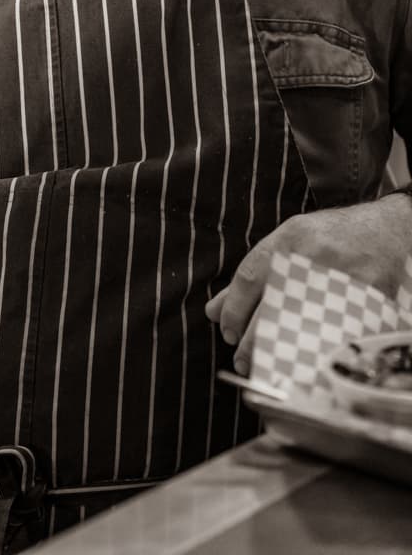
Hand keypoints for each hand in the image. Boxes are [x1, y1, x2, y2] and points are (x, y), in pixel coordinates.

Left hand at [205, 193, 411, 376]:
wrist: (386, 229)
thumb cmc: (329, 239)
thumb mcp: (287, 243)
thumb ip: (251, 276)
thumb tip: (213, 311)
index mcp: (290, 239)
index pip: (249, 278)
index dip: (234, 311)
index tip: (228, 332)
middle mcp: (314, 256)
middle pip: (272, 308)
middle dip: (252, 342)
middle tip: (243, 359)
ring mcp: (343, 279)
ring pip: (303, 327)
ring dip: (281, 354)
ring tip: (268, 368)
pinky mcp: (367, 299)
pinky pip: (337, 335)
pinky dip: (317, 355)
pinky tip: (305, 366)